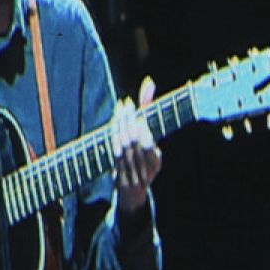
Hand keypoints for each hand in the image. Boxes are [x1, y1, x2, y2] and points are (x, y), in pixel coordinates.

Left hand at [114, 76, 160, 214]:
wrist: (132, 188)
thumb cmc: (142, 151)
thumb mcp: (149, 131)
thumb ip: (148, 106)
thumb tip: (148, 81)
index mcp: (156, 162)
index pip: (148, 143)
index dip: (140, 126)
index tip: (135, 110)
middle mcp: (144, 169)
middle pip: (134, 141)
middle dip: (129, 121)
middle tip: (126, 105)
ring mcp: (130, 172)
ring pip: (123, 145)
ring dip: (119, 125)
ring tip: (120, 110)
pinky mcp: (118, 174)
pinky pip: (114, 152)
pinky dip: (114, 135)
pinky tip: (115, 123)